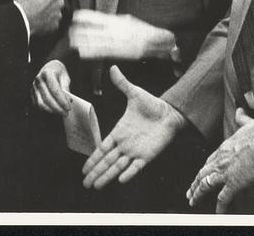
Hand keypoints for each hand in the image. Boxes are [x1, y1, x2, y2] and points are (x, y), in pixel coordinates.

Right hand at [14, 0, 63, 35]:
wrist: (21, 20)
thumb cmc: (23, 0)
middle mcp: (60, 1)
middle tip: (34, 0)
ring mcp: (58, 14)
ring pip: (53, 8)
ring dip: (47, 8)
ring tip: (35, 9)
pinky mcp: (54, 24)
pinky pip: (51, 19)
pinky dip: (46, 19)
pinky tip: (37, 18)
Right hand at [31, 60, 72, 114]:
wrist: (50, 66)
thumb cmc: (58, 72)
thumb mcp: (65, 77)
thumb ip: (66, 89)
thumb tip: (68, 101)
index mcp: (48, 73)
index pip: (55, 90)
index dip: (62, 100)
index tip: (68, 107)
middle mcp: (39, 79)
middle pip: (47, 98)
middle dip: (58, 108)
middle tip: (66, 112)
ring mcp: (34, 86)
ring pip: (41, 103)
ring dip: (52, 110)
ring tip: (61, 112)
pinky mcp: (32, 92)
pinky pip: (37, 104)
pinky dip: (46, 109)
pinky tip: (54, 110)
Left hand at [69, 9, 175, 59]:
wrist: (156, 40)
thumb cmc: (142, 29)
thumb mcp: (127, 19)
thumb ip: (113, 20)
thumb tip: (100, 19)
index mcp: (116, 20)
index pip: (96, 16)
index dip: (84, 17)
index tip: (75, 18)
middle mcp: (115, 29)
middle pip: (92, 29)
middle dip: (80, 31)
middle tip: (70, 32)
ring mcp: (116, 41)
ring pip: (95, 41)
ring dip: (82, 41)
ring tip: (72, 41)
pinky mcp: (119, 52)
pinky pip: (102, 52)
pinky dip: (91, 52)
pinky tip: (82, 52)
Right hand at [82, 65, 186, 188]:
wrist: (170, 112)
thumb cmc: (152, 104)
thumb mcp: (134, 93)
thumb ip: (122, 83)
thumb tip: (113, 67)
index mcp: (119, 132)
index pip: (102, 148)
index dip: (92, 158)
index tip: (83, 168)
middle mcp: (125, 144)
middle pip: (106, 161)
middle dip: (95, 172)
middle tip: (85, 184)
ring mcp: (135, 151)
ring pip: (117, 167)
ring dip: (106, 176)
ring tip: (95, 186)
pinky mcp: (147, 156)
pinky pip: (136, 167)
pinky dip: (128, 173)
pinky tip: (120, 180)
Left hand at [186, 108, 253, 212]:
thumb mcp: (248, 123)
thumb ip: (242, 118)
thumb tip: (239, 109)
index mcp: (224, 147)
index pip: (209, 159)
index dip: (203, 168)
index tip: (200, 173)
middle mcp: (221, 160)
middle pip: (202, 172)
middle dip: (195, 183)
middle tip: (189, 191)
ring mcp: (225, 172)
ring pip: (205, 185)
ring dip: (198, 194)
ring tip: (193, 201)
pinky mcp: (234, 183)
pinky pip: (223, 198)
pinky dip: (220, 207)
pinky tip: (218, 213)